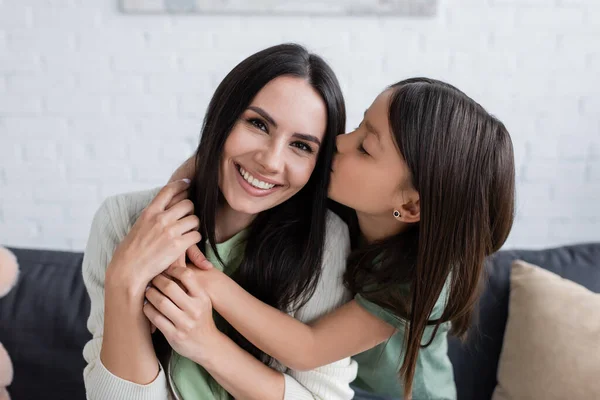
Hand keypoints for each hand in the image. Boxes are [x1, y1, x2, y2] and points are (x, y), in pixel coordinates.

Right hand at [106, 180, 200, 294]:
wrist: (128, 270)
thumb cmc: (131, 252)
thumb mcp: (138, 227)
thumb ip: (152, 217)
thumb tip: (161, 210)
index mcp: (149, 212)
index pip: (168, 191)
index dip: (180, 184)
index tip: (188, 183)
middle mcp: (160, 219)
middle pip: (187, 204)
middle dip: (190, 210)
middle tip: (188, 218)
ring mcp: (170, 231)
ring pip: (195, 219)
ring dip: (194, 226)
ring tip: (188, 232)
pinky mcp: (178, 245)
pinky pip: (197, 236)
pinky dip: (196, 239)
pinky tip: (189, 243)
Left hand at [143, 270, 219, 364]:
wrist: (208, 345)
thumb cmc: (201, 318)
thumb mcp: (202, 301)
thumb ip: (190, 287)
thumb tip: (169, 267)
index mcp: (202, 298)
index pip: (187, 275)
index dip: (173, 270)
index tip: (164, 270)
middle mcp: (195, 309)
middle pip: (170, 287)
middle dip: (157, 281)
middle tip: (151, 279)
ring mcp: (184, 323)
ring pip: (160, 302)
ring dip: (150, 294)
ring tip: (148, 292)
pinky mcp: (174, 335)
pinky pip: (156, 318)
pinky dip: (148, 309)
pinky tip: (147, 306)